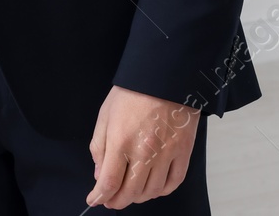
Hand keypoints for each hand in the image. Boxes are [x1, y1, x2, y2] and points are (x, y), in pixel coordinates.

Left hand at [88, 86, 199, 208]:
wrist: (164, 76)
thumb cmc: (133, 93)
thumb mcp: (105, 116)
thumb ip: (100, 147)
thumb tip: (99, 175)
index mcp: (121, 140)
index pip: (109, 181)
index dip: (100, 196)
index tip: (94, 200)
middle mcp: (144, 151)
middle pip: (130, 192)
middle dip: (117, 201)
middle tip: (110, 200)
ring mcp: (166, 153)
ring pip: (152, 191)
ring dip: (138, 197)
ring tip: (130, 193)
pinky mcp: (183, 152)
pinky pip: (174, 182)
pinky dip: (162, 191)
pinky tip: (153, 188)